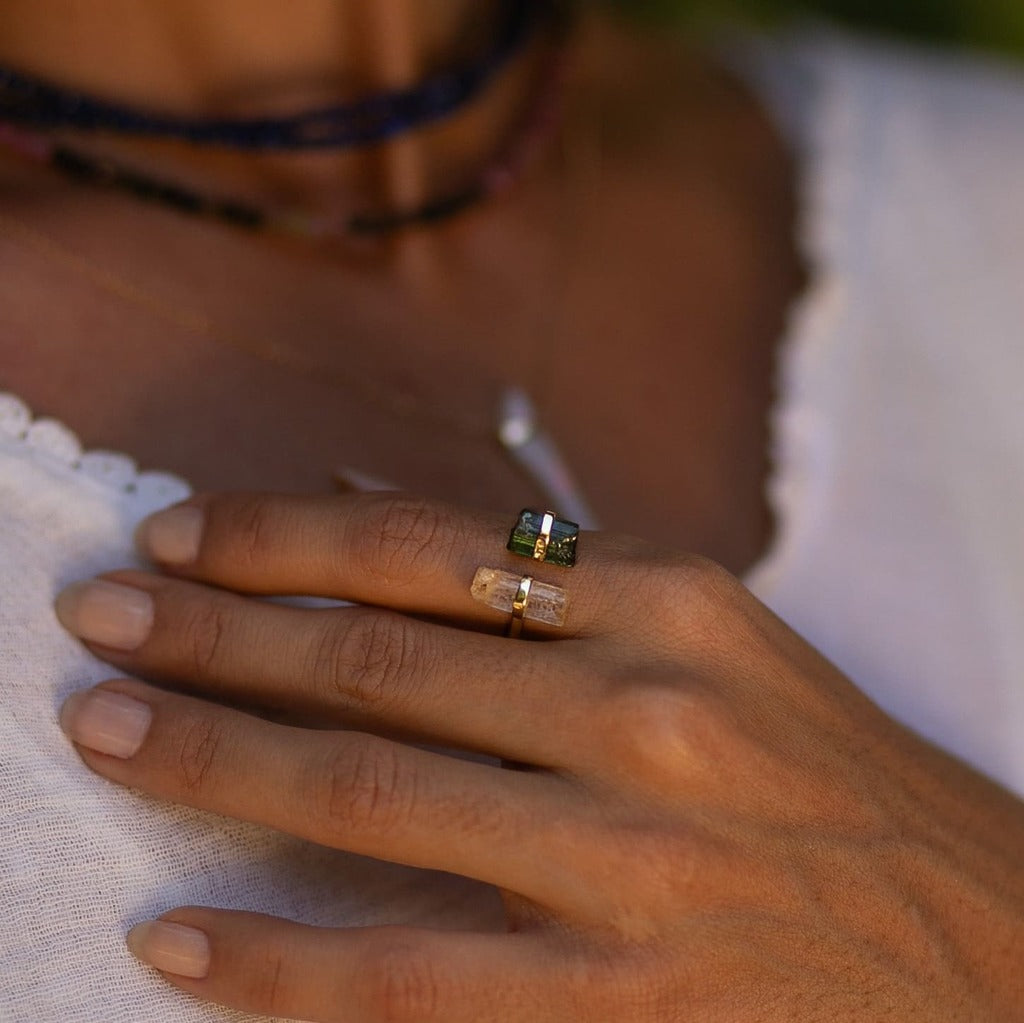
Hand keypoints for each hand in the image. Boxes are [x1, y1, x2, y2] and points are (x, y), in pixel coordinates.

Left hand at [56, 493, 1023, 1021]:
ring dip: (213, 762)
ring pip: (370, 799)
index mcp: (670, 598)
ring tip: (102, 732)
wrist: (966, 932)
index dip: (284, 533)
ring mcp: (634, 861)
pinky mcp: (625, 1004)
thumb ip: (549, 576)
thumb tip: (375, 517)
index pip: (430, 544)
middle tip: (96, 616)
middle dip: (215, 632)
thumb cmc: (813, 764)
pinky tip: (177, 943)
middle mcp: (646, 709)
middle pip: (376, 661)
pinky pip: (408, 981)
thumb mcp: (701, 628)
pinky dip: (277, 964)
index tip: (180, 533)